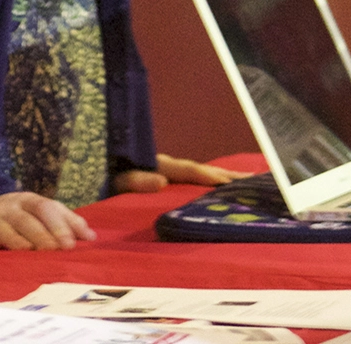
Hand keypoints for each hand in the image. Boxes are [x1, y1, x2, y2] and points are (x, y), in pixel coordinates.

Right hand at [0, 191, 95, 251]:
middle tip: (54, 251)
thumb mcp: (42, 213)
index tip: (71, 244)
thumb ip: (67, 222)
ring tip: (28, 251)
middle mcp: (8, 208)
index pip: (45, 207)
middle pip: (25, 219)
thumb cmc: (20, 217)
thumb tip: (92, 237)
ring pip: (1, 227)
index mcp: (28, 200)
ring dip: (15, 239)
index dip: (58, 224)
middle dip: (41, 235)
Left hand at [110, 153, 252, 193]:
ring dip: (226, 175)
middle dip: (229, 174)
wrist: (94, 164)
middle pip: (204, 168)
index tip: (228, 182)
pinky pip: (195, 178)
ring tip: (251, 180)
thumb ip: (135, 180)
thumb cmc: (103, 176)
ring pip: (203, 172)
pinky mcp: (166, 176)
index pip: (189, 170)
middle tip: (256, 179)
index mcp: (158, 165)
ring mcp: (168, 169)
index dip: (208, 175)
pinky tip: (223, 185)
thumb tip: (161, 181)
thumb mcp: (115, 180)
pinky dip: (213, 179)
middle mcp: (167, 165)